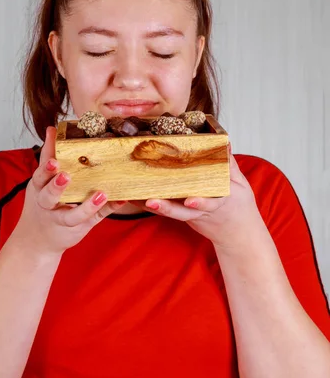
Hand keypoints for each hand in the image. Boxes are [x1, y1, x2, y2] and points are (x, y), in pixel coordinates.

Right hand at [12, 126, 125, 256]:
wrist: (37, 242)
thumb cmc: (44, 203)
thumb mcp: (42, 181)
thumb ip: (48, 156)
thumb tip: (52, 128)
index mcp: (39, 187)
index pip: (40, 171)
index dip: (46, 159)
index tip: (53, 145)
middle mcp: (47, 203)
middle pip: (47, 194)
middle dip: (55, 184)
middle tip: (64, 173)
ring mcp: (62, 218)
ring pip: (71, 215)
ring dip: (86, 205)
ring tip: (100, 194)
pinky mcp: (78, 227)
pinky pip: (91, 220)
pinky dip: (105, 210)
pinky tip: (118, 200)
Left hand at [131, 145, 265, 252]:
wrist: (237, 235)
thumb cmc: (239, 206)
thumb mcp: (241, 185)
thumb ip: (230, 166)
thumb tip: (225, 143)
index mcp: (222, 202)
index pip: (212, 201)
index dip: (201, 201)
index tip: (190, 200)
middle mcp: (204, 211)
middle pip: (184, 212)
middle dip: (168, 207)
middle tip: (151, 202)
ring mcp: (193, 216)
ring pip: (173, 213)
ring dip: (156, 207)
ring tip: (141, 200)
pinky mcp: (185, 217)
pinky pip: (168, 212)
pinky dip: (152, 206)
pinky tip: (136, 199)